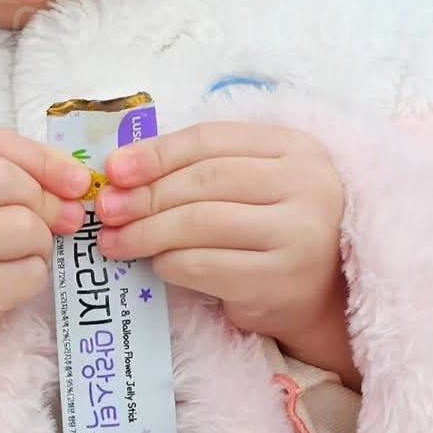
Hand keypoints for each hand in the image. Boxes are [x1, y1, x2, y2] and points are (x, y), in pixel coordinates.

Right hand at [0, 128, 91, 409]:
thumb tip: (75, 183)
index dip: (43, 158)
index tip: (76, 180)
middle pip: (8, 182)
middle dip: (45, 202)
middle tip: (53, 223)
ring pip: (24, 230)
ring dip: (39, 244)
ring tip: (17, 256)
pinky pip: (26, 276)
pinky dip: (31, 278)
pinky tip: (6, 283)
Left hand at [95, 122, 359, 389]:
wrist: (326, 293)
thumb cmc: (274, 226)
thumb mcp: (254, 180)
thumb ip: (201, 166)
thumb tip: (120, 171)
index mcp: (294, 147)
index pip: (211, 139)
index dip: (157, 152)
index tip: (114, 170)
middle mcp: (305, 185)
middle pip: (204, 181)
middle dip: (145, 195)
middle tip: (106, 211)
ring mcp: (298, 234)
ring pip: (201, 223)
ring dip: (147, 232)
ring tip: (115, 242)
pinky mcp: (281, 280)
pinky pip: (206, 266)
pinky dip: (171, 263)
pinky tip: (156, 264)